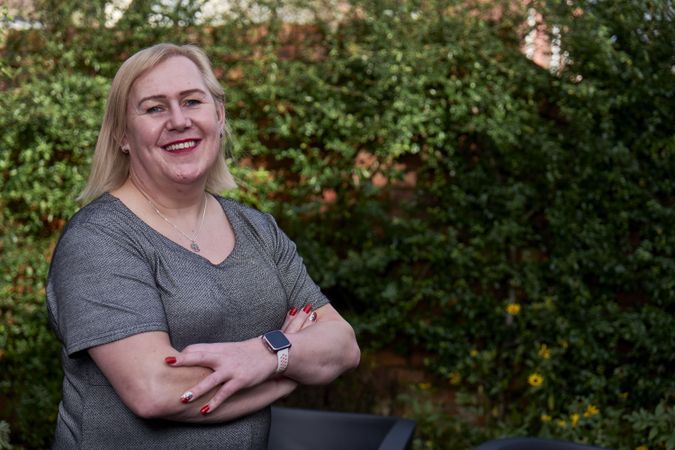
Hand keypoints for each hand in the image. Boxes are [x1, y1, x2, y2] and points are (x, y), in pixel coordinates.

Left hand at [165, 304, 317, 413]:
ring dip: (196, 390)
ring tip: (182, 399)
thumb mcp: (229, 349)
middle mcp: (223, 357)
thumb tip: (193, 357)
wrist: (272, 352)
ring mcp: (232, 369)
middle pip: (200, 356)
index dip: (183, 355)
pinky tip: (205, 410)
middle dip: (183, 361)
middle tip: (166, 363)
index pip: (196, 348)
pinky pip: (225, 393)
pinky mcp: (241, 380)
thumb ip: (213, 354)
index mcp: (219, 348)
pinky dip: (215, 402)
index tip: (169, 361)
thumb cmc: (247, 352)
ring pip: (211, 379)